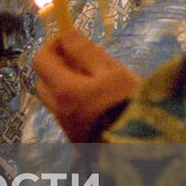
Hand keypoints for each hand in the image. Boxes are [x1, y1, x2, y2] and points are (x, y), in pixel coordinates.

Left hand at [32, 28, 140, 142]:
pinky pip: (68, 114)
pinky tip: (100, 103)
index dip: (54, 45)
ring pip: (56, 99)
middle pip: (44, 80)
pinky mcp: (78, 140)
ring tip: (97, 83)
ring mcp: (67, 128)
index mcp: (63, 91)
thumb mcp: (112, 72)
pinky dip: (76, 103)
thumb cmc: (130, 106)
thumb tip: (66, 34)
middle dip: (58, 66)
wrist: (145, 151)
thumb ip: (85, 51)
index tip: (73, 41)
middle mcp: (58, 110)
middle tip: (85, 62)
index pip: (40, 60)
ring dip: (67, 86)